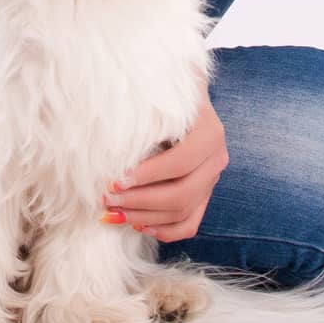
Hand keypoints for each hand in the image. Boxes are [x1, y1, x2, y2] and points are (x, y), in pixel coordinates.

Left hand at [101, 85, 228, 241]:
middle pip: (182, 194)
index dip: (146, 176)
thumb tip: (111, 143)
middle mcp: (217, 158)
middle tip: (107, 198)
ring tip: (113, 212)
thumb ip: (145, 117)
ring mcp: (212, 179)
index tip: (114, 179)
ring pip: (183, 212)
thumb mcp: (157, 96)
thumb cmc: (163, 92)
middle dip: (139, 201)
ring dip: (144, 218)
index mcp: (210, 133)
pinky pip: (189, 224)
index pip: (179, 164)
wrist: (184, 94)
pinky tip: (138, 226)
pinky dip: (164, 231)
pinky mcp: (205, 194)